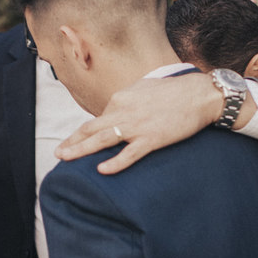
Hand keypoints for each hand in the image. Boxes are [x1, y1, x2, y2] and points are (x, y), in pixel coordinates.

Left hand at [55, 75, 221, 174]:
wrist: (200, 95)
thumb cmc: (174, 91)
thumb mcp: (144, 88)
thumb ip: (127, 100)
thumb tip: (116, 109)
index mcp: (121, 98)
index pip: (99, 118)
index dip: (86, 132)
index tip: (76, 141)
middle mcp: (124, 110)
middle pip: (91, 128)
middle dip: (72, 141)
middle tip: (58, 152)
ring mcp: (137, 126)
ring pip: (102, 140)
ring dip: (81, 150)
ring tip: (65, 158)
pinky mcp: (151, 139)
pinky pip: (129, 154)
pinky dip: (115, 162)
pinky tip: (101, 170)